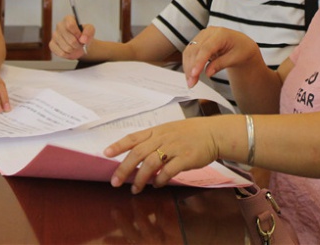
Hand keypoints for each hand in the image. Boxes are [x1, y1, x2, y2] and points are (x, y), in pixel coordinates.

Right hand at [49, 15, 93, 59]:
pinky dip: (68, 55)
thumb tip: (83, 39)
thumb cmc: (84, 34)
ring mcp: (54, 35)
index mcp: (68, 19)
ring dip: (74, 50)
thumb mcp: (90, 30)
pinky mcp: (52, 44)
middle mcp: (59, 25)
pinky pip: (61, 53)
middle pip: (70, 39)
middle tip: (81, 45)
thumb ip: (89, 32)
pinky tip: (70, 51)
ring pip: (66, 47)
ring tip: (76, 48)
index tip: (81, 38)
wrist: (80, 43)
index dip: (77, 34)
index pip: (70, 25)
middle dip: (78, 45)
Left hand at [104, 118, 220, 193]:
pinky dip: (160, 180)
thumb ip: (154, 141)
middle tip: (116, 182)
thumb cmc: (191, 133)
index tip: (106, 153)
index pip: (133, 137)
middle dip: (124, 169)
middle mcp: (163, 138)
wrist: (213, 133)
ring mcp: (174, 147)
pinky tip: (157, 185)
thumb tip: (137, 156)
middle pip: (138, 153)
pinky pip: (168, 171)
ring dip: (141, 178)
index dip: (118, 145)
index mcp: (157, 131)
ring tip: (136, 189)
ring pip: (150, 163)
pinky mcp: (185, 158)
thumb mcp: (169, 131)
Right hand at [182, 26, 259, 87]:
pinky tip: (190, 74)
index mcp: (221, 34)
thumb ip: (221, 64)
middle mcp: (209, 32)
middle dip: (191, 67)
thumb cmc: (242, 49)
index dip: (199, 61)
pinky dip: (188, 64)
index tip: (194, 74)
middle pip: (195, 49)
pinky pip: (190, 52)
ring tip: (190, 81)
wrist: (242, 45)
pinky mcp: (198, 41)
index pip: (206, 48)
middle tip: (191, 83)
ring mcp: (202, 36)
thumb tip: (207, 73)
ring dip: (187, 67)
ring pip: (189, 51)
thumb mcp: (235, 58)